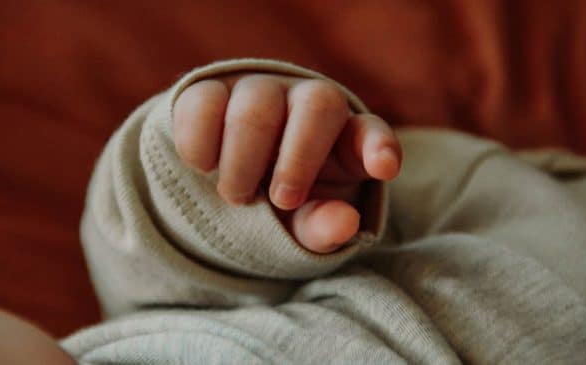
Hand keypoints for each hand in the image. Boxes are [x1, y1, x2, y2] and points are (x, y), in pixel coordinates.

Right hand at [174, 74, 400, 252]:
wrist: (221, 182)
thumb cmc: (278, 204)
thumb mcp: (302, 224)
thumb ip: (322, 227)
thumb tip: (345, 224)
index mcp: (344, 140)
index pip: (371, 132)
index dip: (378, 146)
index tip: (384, 168)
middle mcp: (306, 103)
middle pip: (317, 105)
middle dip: (299, 159)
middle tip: (282, 201)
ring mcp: (259, 90)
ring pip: (255, 109)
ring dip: (243, 162)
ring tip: (238, 195)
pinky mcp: (212, 90)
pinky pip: (205, 104)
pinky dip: (201, 146)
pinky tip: (206, 167)